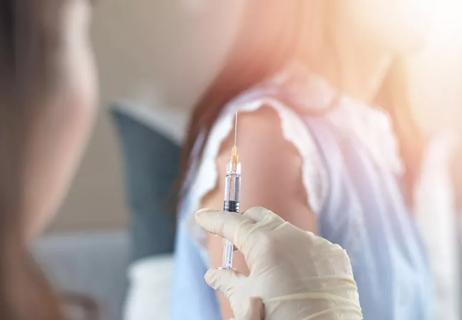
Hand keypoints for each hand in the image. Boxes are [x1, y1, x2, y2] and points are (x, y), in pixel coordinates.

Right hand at [196, 207, 361, 319]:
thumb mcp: (245, 302)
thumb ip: (226, 281)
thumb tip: (213, 275)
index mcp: (265, 244)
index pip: (232, 222)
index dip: (213, 220)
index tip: (202, 218)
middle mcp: (293, 236)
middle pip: (259, 217)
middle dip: (243, 224)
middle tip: (232, 238)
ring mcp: (317, 243)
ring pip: (286, 231)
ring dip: (272, 242)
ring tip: (268, 267)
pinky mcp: (335, 255)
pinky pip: (310, 246)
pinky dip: (298, 254)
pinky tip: (296, 276)